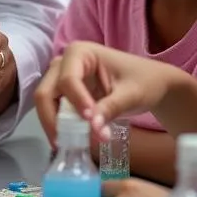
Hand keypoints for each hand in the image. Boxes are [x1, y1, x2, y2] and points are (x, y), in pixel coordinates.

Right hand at [35, 42, 177, 145]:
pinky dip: (60, 126)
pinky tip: (72, 140)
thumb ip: (111, 108)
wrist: (150, 84)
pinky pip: (54, 111)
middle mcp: (64, 63)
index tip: (91, 123)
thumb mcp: (131, 94)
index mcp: (80, 53)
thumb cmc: (144, 81)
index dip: (76, 102)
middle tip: (67, 142)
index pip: (68, 80)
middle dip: (54, 119)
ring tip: (71, 144)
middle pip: (45, 92)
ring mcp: (61, 78)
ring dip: (55, 124)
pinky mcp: (65, 95)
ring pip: (46, 104)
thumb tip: (94, 127)